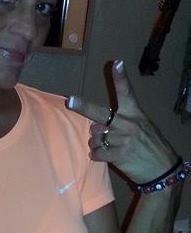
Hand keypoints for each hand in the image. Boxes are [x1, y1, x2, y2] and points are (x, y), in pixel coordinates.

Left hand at [66, 60, 178, 183]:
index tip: (116, 63)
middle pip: (98, 113)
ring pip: (95, 136)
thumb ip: (122, 121)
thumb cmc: (150, 145)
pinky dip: (97, 155)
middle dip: (82, 107)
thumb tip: (96, 124)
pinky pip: (97, 152)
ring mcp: (122, 139)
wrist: (163, 170)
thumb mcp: (143, 126)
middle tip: (70, 101)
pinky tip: (105, 156)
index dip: (120, 77)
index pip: (126, 92)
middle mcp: (127, 123)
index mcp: (134, 113)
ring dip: (96, 142)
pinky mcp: (118, 155)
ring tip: (107, 146)